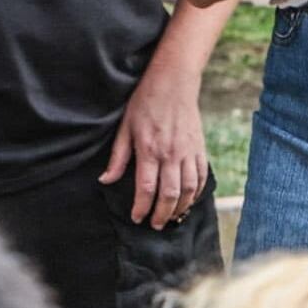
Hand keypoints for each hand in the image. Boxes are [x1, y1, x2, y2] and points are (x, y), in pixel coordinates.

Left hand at [101, 72, 212, 227]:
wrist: (173, 82)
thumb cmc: (145, 102)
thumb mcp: (125, 127)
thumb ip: (118, 157)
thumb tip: (106, 180)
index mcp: (149, 150)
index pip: (147, 188)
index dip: (142, 207)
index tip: (137, 218)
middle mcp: (171, 154)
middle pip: (169, 194)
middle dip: (162, 214)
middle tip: (155, 225)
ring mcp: (188, 152)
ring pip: (188, 189)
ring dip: (181, 208)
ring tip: (172, 218)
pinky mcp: (199, 148)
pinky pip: (201, 176)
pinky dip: (196, 192)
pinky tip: (189, 200)